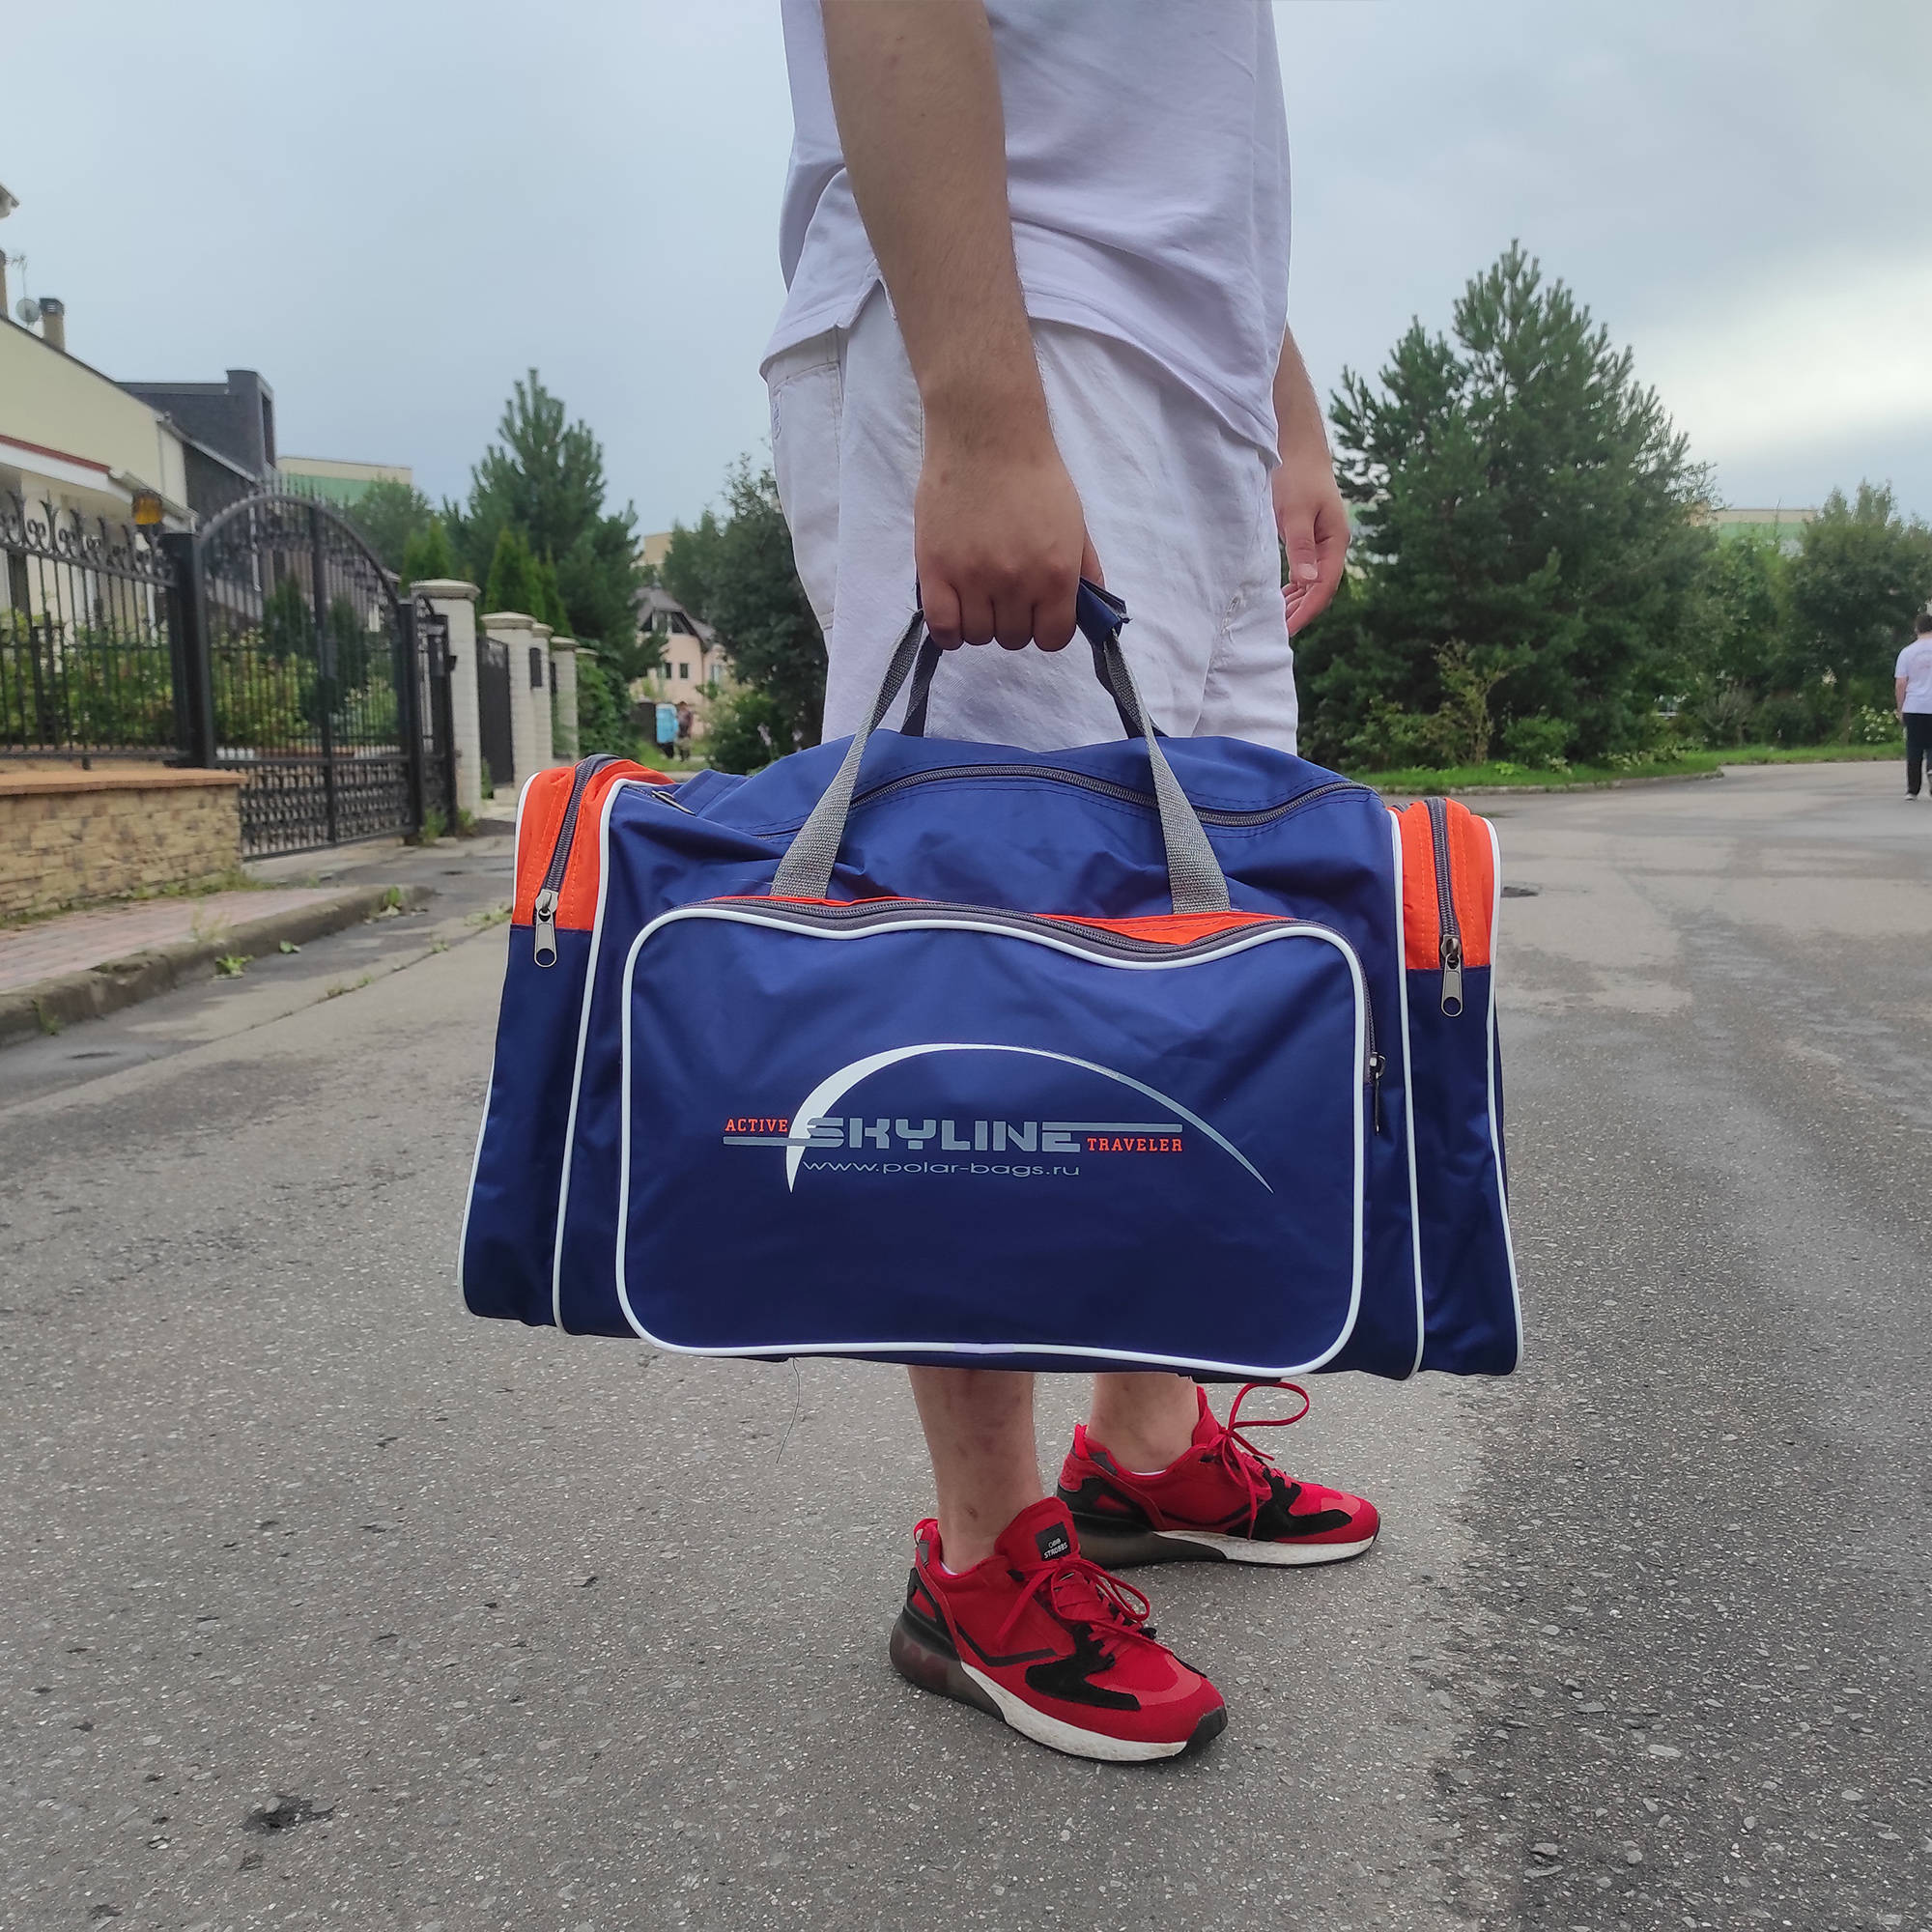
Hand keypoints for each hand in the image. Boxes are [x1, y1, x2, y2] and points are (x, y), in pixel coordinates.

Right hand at [914, 412, 1101, 651]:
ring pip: (978, 636)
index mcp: (1056, 574)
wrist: (987, 435)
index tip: (1036, 613)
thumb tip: (1091, 611)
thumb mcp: (1074, 522)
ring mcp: (973, 578)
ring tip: (977, 593)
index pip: (1052, 638)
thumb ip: (1084, 570)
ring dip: (980, 622)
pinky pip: (943, 628)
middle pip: (1013, 639)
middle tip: (1004, 592)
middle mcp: (1016, 583)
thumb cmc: (1034, 474)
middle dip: (1012, 621)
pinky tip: (954, 611)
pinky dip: (949, 631)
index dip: (1045, 629)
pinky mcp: (936, 571)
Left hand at [1273, 443, 1349, 637]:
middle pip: (1321, 588)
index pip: (1325, 586)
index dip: (1308, 610)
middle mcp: (1333, 545)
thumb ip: (1300, 547)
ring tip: (1279, 621)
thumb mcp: (1295, 512)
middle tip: (1279, 632)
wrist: (1299, 449)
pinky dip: (1296, 587)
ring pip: (1314, 581)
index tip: (1288, 629)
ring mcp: (1323, 542)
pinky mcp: (1310, 538)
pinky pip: (1306, 570)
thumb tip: (1306, 581)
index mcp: (1335, 541)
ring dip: (1299, 602)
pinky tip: (1283, 598)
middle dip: (1303, 611)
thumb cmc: (1297, 476)